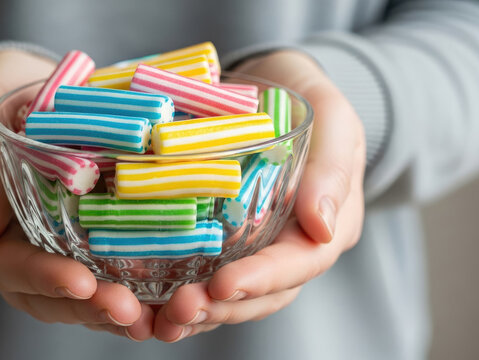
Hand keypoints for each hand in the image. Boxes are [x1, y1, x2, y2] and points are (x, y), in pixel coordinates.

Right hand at [0, 50, 153, 340]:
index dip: (41, 278)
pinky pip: (91, 271)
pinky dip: (120, 287)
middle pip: (38, 292)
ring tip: (145, 317)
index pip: (2, 264)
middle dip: (83, 306)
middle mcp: (1, 246)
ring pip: (66, 293)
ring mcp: (36, 245)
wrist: (18, 89)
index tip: (82, 283)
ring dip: (104, 308)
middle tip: (127, 311)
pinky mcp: (68, 237)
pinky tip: (154, 296)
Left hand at [153, 50, 366, 341]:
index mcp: (325, 226)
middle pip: (261, 294)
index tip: (222, 284)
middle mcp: (290, 246)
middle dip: (221, 307)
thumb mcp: (334, 119)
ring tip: (158, 318)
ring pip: (230, 294)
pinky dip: (175, 289)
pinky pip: (202, 270)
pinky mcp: (223, 236)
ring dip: (196, 311)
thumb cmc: (308, 97)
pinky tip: (145, 298)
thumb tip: (324, 227)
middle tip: (179, 309)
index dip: (262, 279)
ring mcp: (255, 245)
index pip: (300, 264)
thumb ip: (332, 168)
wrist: (274, 84)